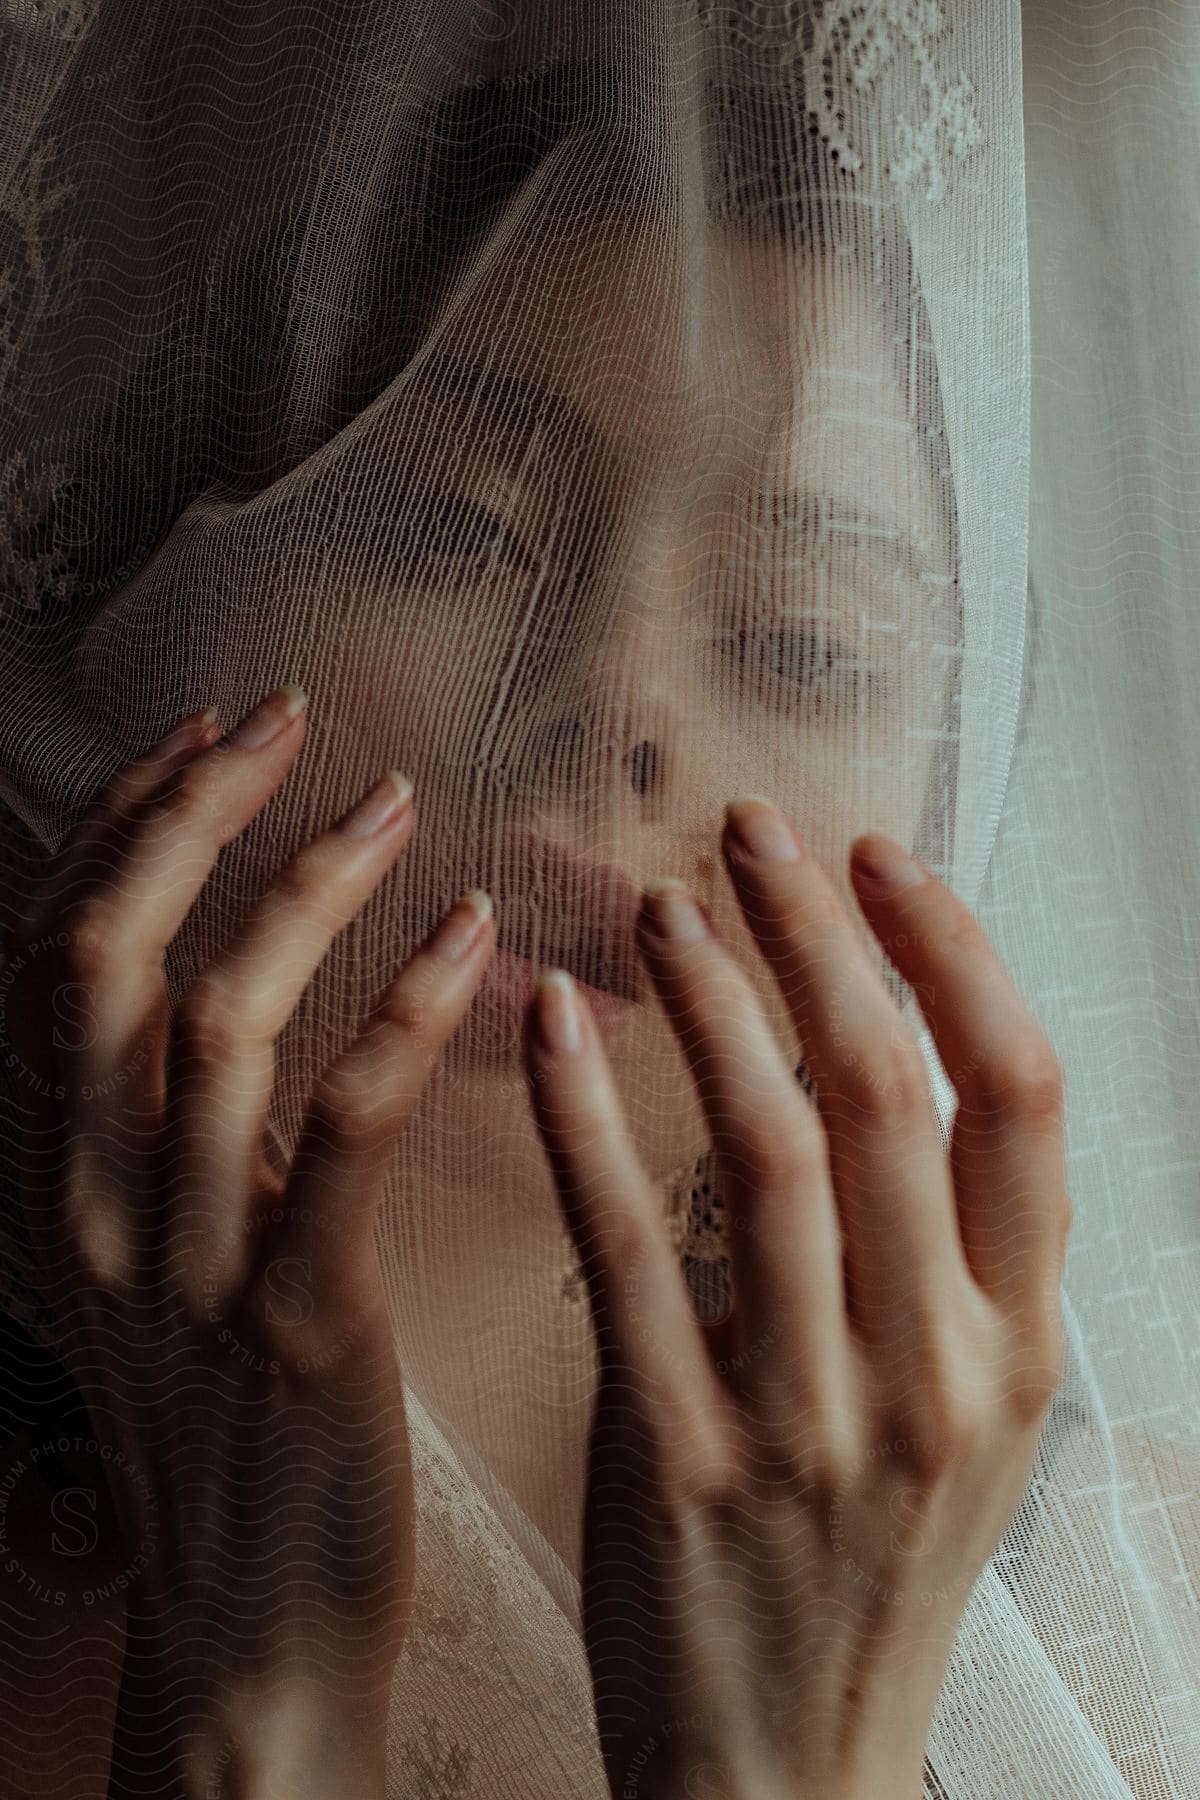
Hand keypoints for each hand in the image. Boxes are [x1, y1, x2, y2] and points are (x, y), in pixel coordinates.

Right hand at [1, 686, 496, 1799]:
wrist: (254, 1628)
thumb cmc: (241, 1423)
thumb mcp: (169, 1261)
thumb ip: (181, 1133)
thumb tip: (228, 992)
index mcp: (60, 1180)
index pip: (51, 956)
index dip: (120, 828)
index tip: (208, 737)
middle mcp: (95, 1206)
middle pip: (102, 957)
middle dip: (187, 816)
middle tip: (287, 722)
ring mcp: (187, 1265)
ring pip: (215, 1020)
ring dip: (306, 889)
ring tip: (395, 806)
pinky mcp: (296, 1320)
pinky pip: (341, 1130)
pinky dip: (401, 1013)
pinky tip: (470, 940)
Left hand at [522, 796, 1069, 1799]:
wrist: (783, 1779)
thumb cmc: (867, 1577)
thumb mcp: (962, 1425)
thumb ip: (946, 1265)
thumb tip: (879, 1066)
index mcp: (1020, 1348)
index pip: (1025, 1099)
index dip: (955, 956)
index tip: (882, 862)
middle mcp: (935, 1374)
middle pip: (892, 1095)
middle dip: (821, 936)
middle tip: (752, 832)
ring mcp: (810, 1422)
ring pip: (771, 1156)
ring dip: (713, 1005)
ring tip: (660, 907)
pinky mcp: (676, 1459)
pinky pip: (630, 1252)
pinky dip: (593, 1121)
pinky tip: (557, 1029)